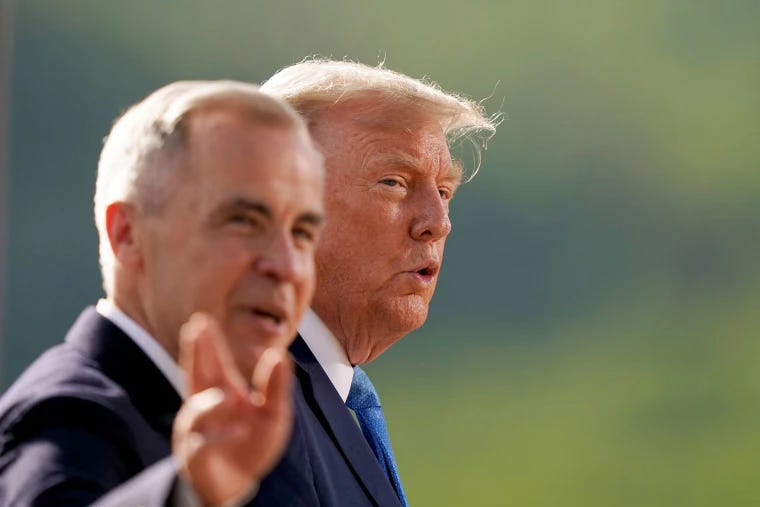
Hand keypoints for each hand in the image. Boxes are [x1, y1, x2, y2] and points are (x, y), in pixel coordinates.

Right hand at [172, 313, 293, 506]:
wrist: (238, 484)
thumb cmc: (252, 444)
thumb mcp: (274, 414)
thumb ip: (276, 386)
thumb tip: (280, 354)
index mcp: (223, 391)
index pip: (213, 362)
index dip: (207, 343)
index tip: (201, 321)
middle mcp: (205, 407)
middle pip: (197, 376)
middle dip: (196, 354)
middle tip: (195, 329)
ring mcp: (199, 432)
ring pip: (197, 414)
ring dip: (210, 405)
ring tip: (228, 396)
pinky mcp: (198, 457)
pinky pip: (204, 445)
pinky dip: (220, 438)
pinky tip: (239, 430)